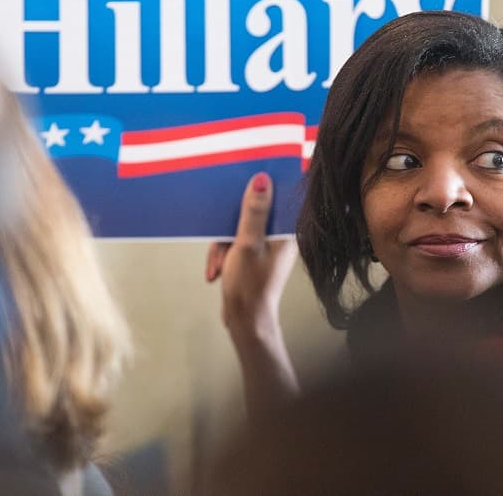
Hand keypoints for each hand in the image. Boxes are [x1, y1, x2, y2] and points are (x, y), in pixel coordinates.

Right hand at [206, 172, 298, 338]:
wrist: (245, 322)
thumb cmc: (249, 286)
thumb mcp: (247, 244)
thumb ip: (254, 211)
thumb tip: (261, 179)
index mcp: (286, 232)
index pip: (277, 198)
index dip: (260, 189)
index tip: (241, 186)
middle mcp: (279, 237)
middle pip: (252, 213)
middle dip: (230, 228)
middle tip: (222, 244)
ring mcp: (266, 247)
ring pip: (239, 229)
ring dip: (223, 246)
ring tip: (219, 266)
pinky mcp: (254, 256)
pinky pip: (235, 243)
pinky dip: (223, 254)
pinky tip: (217, 271)